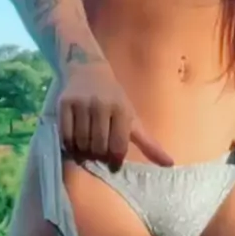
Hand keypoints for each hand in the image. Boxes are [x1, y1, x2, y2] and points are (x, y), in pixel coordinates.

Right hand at [57, 63, 173, 170]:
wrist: (88, 70)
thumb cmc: (113, 99)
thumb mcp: (132, 118)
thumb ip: (149, 143)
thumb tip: (170, 164)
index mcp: (121, 110)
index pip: (118, 146)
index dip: (115, 160)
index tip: (114, 164)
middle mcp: (102, 105)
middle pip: (99, 146)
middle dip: (99, 156)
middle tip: (99, 155)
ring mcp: (82, 104)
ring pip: (81, 143)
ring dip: (84, 153)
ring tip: (87, 150)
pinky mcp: (64, 104)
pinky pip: (65, 136)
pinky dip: (69, 146)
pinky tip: (75, 145)